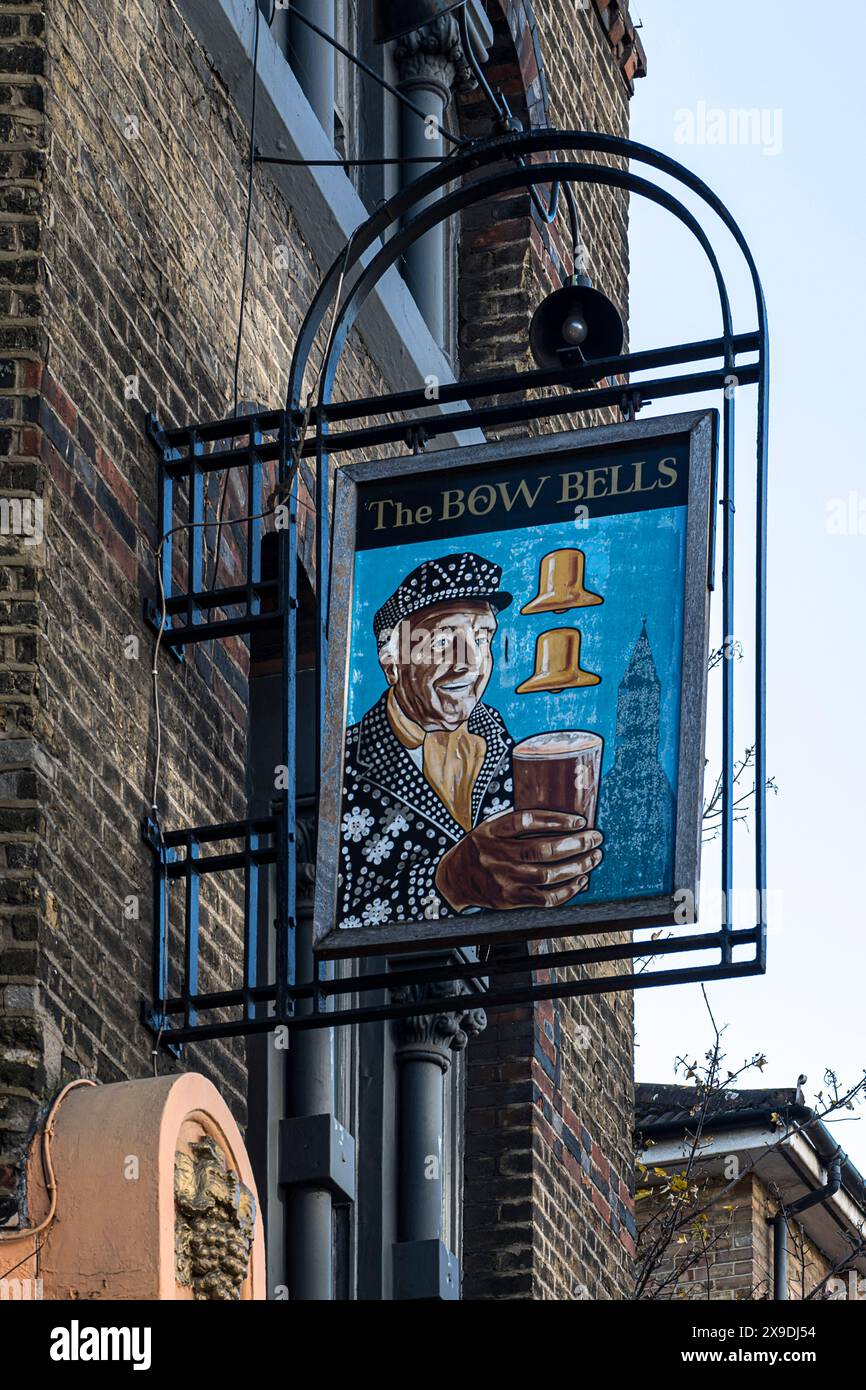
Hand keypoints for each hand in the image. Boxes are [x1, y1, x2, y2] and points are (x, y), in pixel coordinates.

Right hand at [434, 809, 602, 911]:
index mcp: (492, 832)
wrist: (453, 879)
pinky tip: (580, 881)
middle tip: (595, 838)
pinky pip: (545, 898)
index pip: (524, 822)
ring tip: (594, 857)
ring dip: (577, 866)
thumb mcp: (489, 828)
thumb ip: (515, 823)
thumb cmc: (480, 849)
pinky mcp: (511, 899)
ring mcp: (505, 879)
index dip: (555, 820)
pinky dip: (567, 891)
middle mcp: (497, 855)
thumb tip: (559, 817)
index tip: (578, 821)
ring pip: (548, 875)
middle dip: (575, 844)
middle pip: (542, 850)